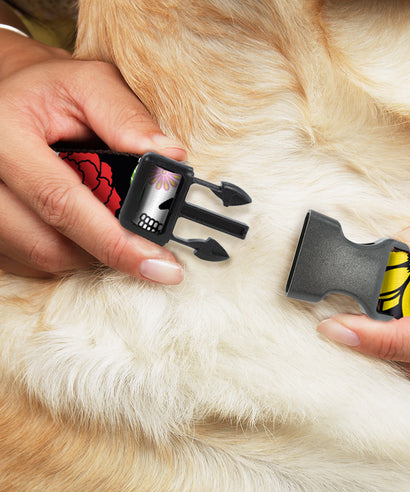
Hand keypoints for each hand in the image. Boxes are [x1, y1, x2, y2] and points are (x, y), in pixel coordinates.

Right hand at [0, 31, 185, 282]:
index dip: (115, 242)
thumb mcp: (91, 85)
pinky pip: (31, 261)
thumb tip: (171, 157)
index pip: (61, 203)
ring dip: (89, 251)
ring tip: (112, 223)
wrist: (9, 97)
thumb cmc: (51, 90)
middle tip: (149, 250)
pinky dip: (68, 251)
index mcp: (3, 135)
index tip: (160, 266)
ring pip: (42, 258)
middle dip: (108, 251)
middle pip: (49, 245)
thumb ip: (129, 118)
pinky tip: (83, 226)